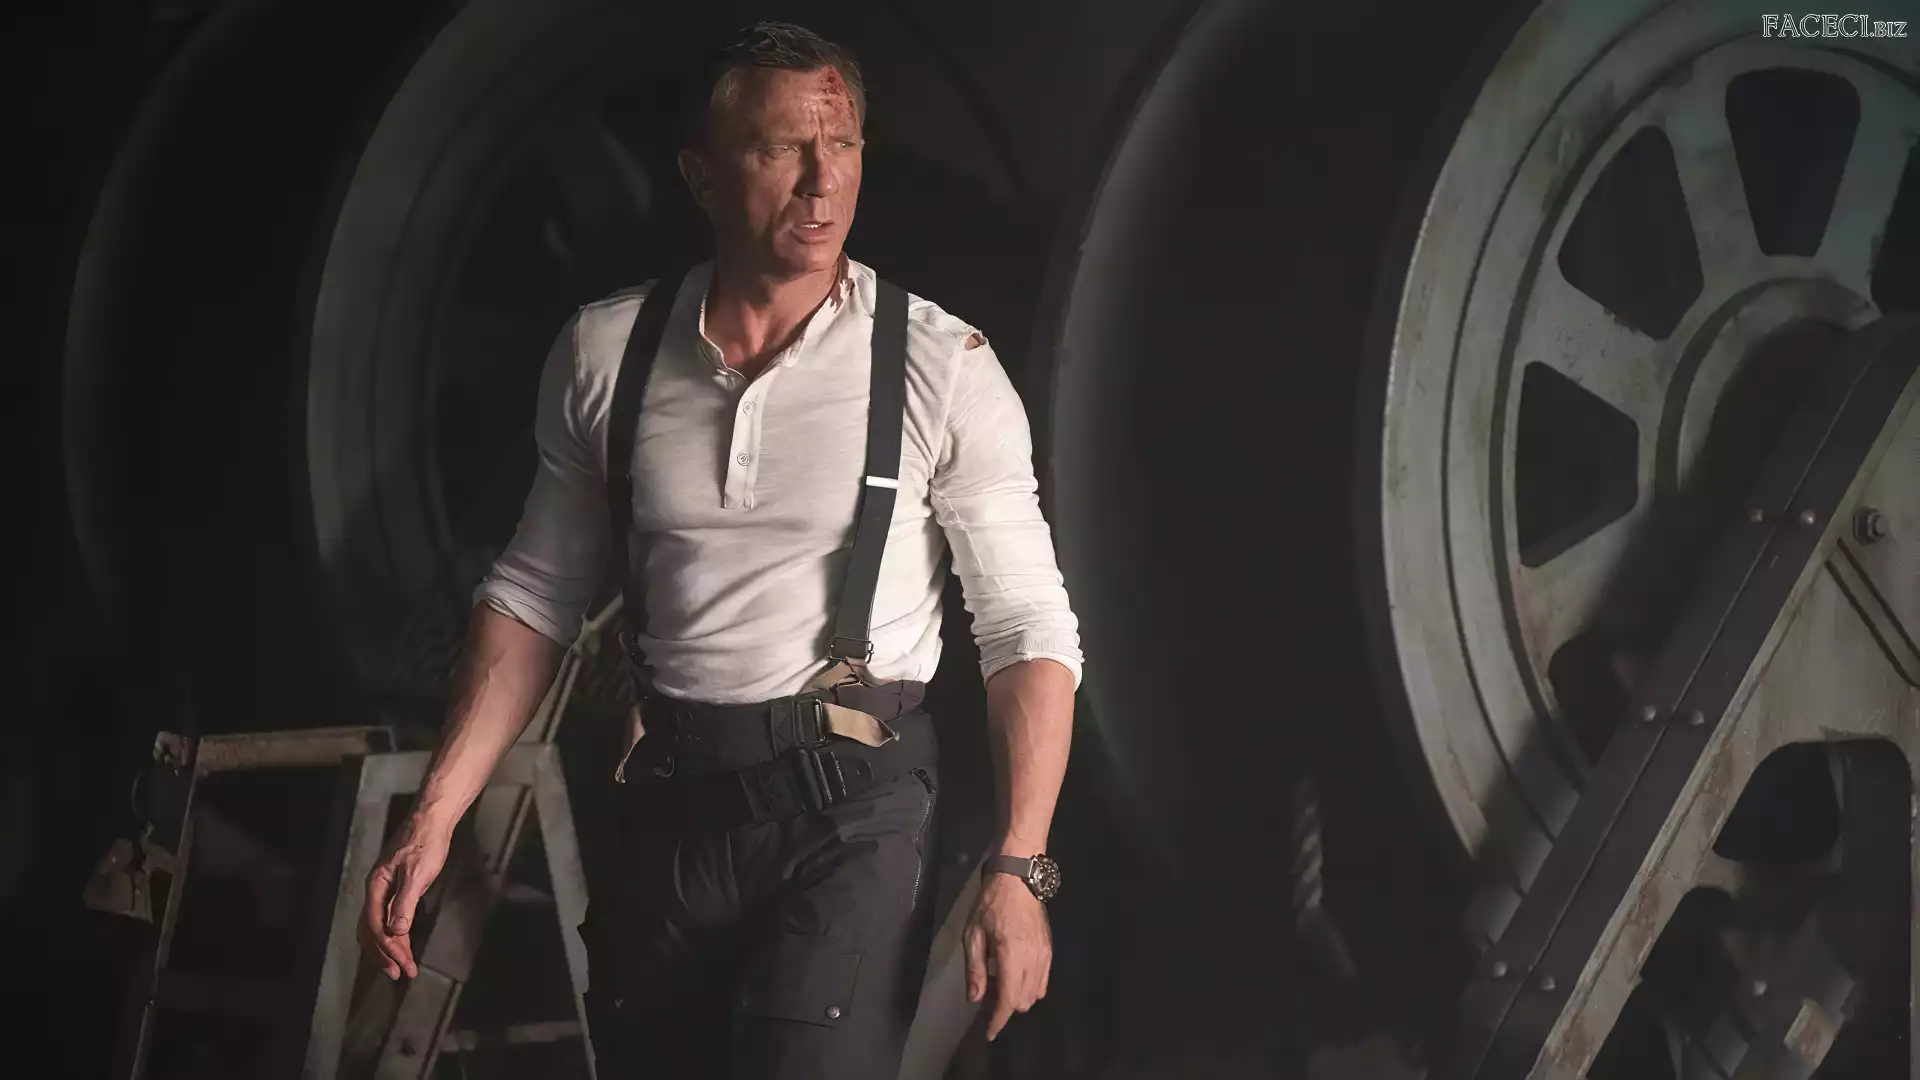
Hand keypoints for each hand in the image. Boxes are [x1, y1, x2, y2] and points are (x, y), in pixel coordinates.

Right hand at [359, 814, 450, 979]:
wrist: (431, 820)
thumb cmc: (425, 843)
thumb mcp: (417, 873)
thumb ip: (405, 903)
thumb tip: (397, 932)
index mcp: (376, 887)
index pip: (376, 926)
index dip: (389, 948)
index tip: (403, 965)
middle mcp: (375, 890)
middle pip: (371, 930)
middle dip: (383, 954)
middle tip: (399, 974)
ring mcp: (383, 888)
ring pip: (377, 926)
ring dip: (388, 947)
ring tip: (401, 965)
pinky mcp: (394, 887)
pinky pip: (387, 917)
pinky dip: (394, 933)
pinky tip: (403, 942)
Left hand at [964, 870, 1051, 1040]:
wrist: (1018, 880)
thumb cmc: (990, 905)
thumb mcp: (973, 935)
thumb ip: (974, 969)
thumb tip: (975, 999)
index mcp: (1011, 956)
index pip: (1007, 1000)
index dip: (998, 1021)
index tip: (988, 1033)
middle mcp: (1032, 960)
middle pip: (1022, 1002)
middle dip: (1005, 1008)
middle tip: (987, 997)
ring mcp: (1044, 956)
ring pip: (1035, 995)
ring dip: (1017, 998)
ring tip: (1000, 985)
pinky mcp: (1050, 950)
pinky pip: (1043, 981)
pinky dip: (1030, 988)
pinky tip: (1016, 977)